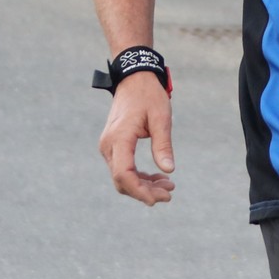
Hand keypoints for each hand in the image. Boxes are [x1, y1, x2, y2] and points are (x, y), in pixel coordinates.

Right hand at [98, 72, 176, 205]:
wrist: (133, 79)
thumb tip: (168, 170)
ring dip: (143, 185)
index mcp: (119, 138)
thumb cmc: (148, 95)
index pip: (124, 175)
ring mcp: (109, 146)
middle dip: (145, 192)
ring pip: (122, 177)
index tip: (159, 199)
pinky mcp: (113, 146)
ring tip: (168, 186)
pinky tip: (157, 178)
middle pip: (122, 180)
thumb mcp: (161, 118)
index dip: (140, 191)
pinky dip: (139, 177)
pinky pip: (123, 169)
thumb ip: (163, 144)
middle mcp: (109, 145)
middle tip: (170, 193)